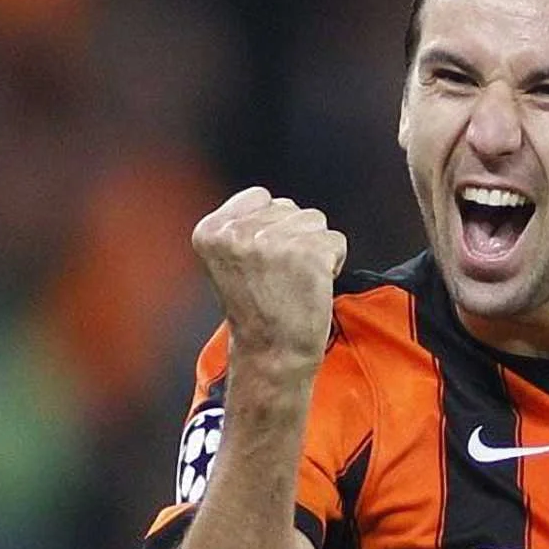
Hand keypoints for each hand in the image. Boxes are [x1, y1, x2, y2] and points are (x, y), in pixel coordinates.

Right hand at [191, 187, 346, 377]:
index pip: (260, 196)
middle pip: (291, 207)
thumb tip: (277, 204)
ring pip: (316, 221)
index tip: (264, 260)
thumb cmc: (256, 309)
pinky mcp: (308, 253)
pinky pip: (337, 242)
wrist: (271, 352)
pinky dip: (334, 262)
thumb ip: (245, 227)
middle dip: (294, 236)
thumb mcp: (228, 261)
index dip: (272, 226)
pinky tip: (313, 285)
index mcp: (211, 230)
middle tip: (281, 276)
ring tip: (296, 280)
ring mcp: (274, 242)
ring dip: (315, 248)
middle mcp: (239, 232)